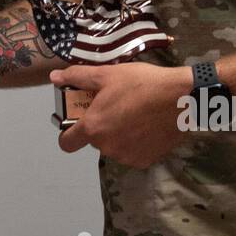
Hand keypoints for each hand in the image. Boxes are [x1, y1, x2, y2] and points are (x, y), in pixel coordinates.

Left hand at [49, 63, 190, 168]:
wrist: (181, 98)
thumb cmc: (141, 83)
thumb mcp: (106, 74)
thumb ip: (77, 77)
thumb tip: (54, 77)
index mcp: (93, 128)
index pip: (67, 143)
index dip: (68, 133)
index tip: (76, 122)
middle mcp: (107, 148)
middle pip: (94, 140)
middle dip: (101, 125)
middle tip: (115, 105)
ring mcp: (127, 157)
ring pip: (114, 146)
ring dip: (118, 134)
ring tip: (134, 113)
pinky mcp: (145, 161)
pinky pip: (132, 152)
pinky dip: (135, 142)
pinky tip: (147, 125)